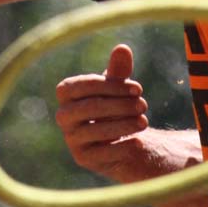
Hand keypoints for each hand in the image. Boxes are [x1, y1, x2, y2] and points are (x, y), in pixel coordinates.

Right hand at [55, 43, 149, 179]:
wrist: (119, 139)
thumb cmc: (115, 105)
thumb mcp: (118, 87)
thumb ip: (119, 69)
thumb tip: (122, 48)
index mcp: (66, 93)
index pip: (83, 86)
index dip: (112, 86)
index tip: (138, 88)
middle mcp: (63, 116)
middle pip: (91, 107)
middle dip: (121, 105)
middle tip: (144, 105)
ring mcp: (71, 138)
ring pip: (97, 130)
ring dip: (125, 124)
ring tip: (144, 121)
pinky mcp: (82, 158)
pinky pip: (103, 153)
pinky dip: (123, 146)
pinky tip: (139, 141)